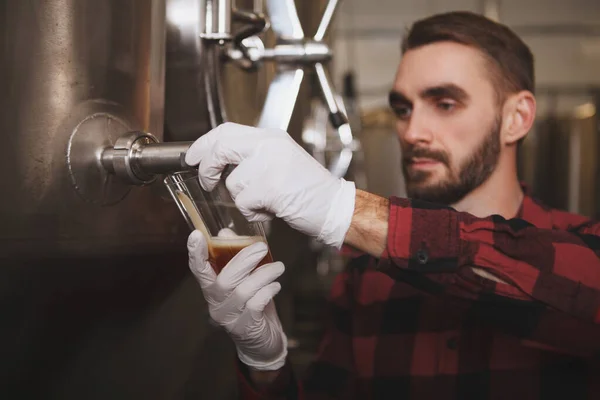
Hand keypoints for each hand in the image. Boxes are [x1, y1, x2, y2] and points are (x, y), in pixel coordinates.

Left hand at [185, 122, 355, 247]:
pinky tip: (270, 211)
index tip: (192, 157)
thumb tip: (218, 162)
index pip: (226, 130)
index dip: (204, 143)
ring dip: (242, 200)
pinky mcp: (271, 186)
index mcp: (270, 137)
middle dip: (207, 168)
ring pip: (232, 183)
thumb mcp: (280, 161)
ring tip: (265, 202)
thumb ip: (252, 156)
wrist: (334, 206)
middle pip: (221, 148)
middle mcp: (269, 145)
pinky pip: (243, 203)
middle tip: (207, 182)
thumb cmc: (307, 189)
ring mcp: (270, 164)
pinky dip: (252, 213)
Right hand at [187, 230, 287, 370]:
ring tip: (279, 267)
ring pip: (243, 290)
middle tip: (262, 247)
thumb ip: (234, 257)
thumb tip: (226, 232)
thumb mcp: (243, 280)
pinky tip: (276, 286)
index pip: (199, 270)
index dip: (196, 253)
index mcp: (212, 289)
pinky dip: (268, 290)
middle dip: (244, 260)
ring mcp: (229, 318)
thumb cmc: (252, 305)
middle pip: (224, 279)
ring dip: (264, 274)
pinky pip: (256, 303)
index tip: (196, 234)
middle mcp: (216, 304)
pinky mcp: (245, 327)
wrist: (261, 343)